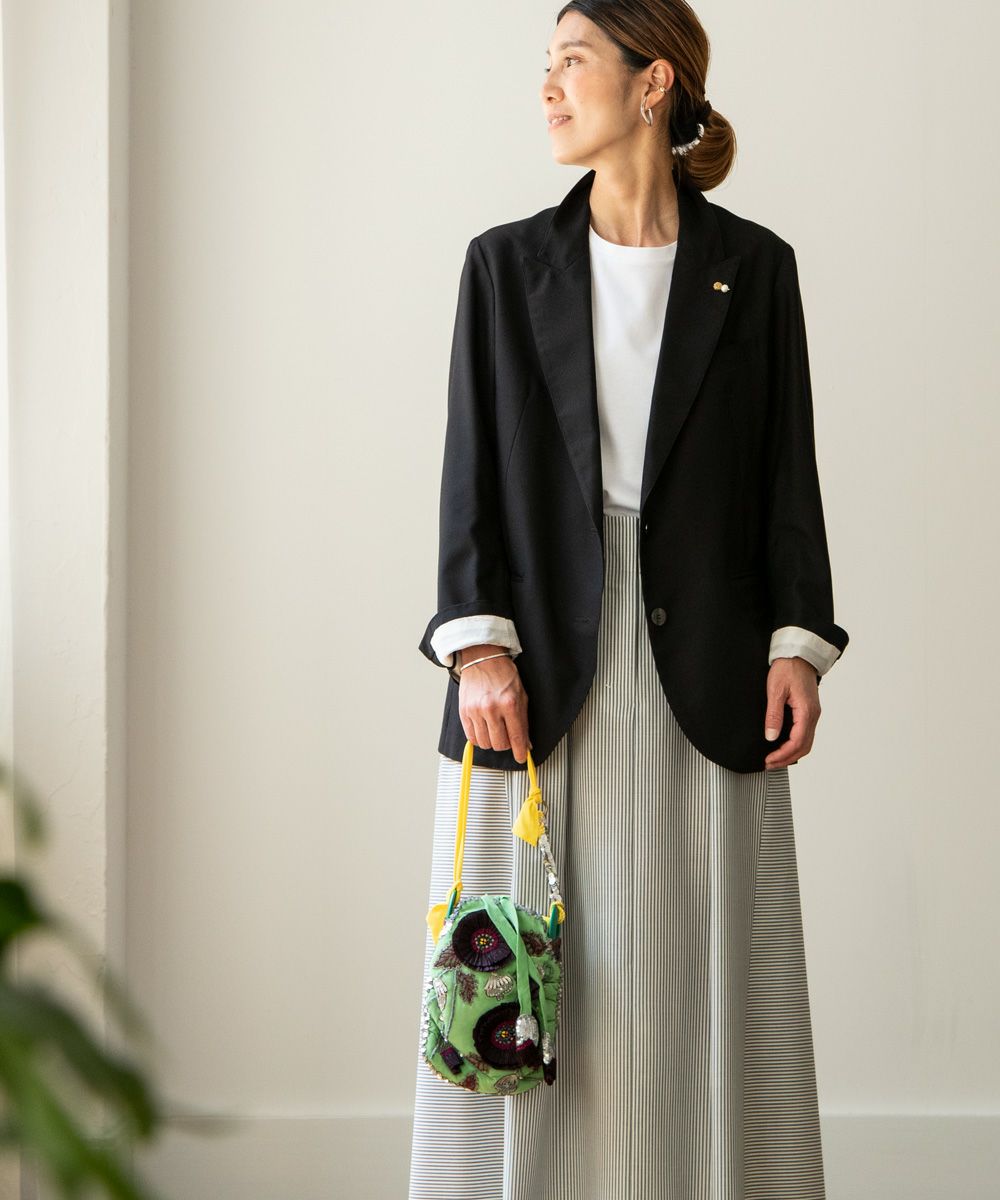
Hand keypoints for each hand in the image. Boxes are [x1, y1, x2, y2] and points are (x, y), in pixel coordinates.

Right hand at [458, 644, 531, 762]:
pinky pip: (471, 737)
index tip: (521, 757)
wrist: (483, 659)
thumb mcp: (521, 695)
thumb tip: (526, 743)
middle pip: (500, 744)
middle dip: (506, 745)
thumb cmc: (503, 674)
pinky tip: (484, 729)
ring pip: (485, 744)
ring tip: (495, 731)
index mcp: (509, 704)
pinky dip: (479, 738)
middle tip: (507, 737)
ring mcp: (475, 710)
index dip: (520, 751)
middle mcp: (491, 708)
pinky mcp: (464, 712)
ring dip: (492, 742)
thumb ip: (523, 721)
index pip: (516, 737)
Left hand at [763, 656, 820, 768]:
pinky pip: (805, 733)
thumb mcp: (775, 690)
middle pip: (804, 747)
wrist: (799, 653)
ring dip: (791, 753)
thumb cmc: (788, 667)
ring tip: (775, 758)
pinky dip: (795, 744)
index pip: (796, 742)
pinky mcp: (809, 710)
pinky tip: (783, 745)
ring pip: (806, 742)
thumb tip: (771, 737)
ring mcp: (813, 713)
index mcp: (806, 711)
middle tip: (770, 764)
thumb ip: (773, 715)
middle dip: (787, 759)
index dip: (782, 755)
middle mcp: (813, 715)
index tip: (769, 760)